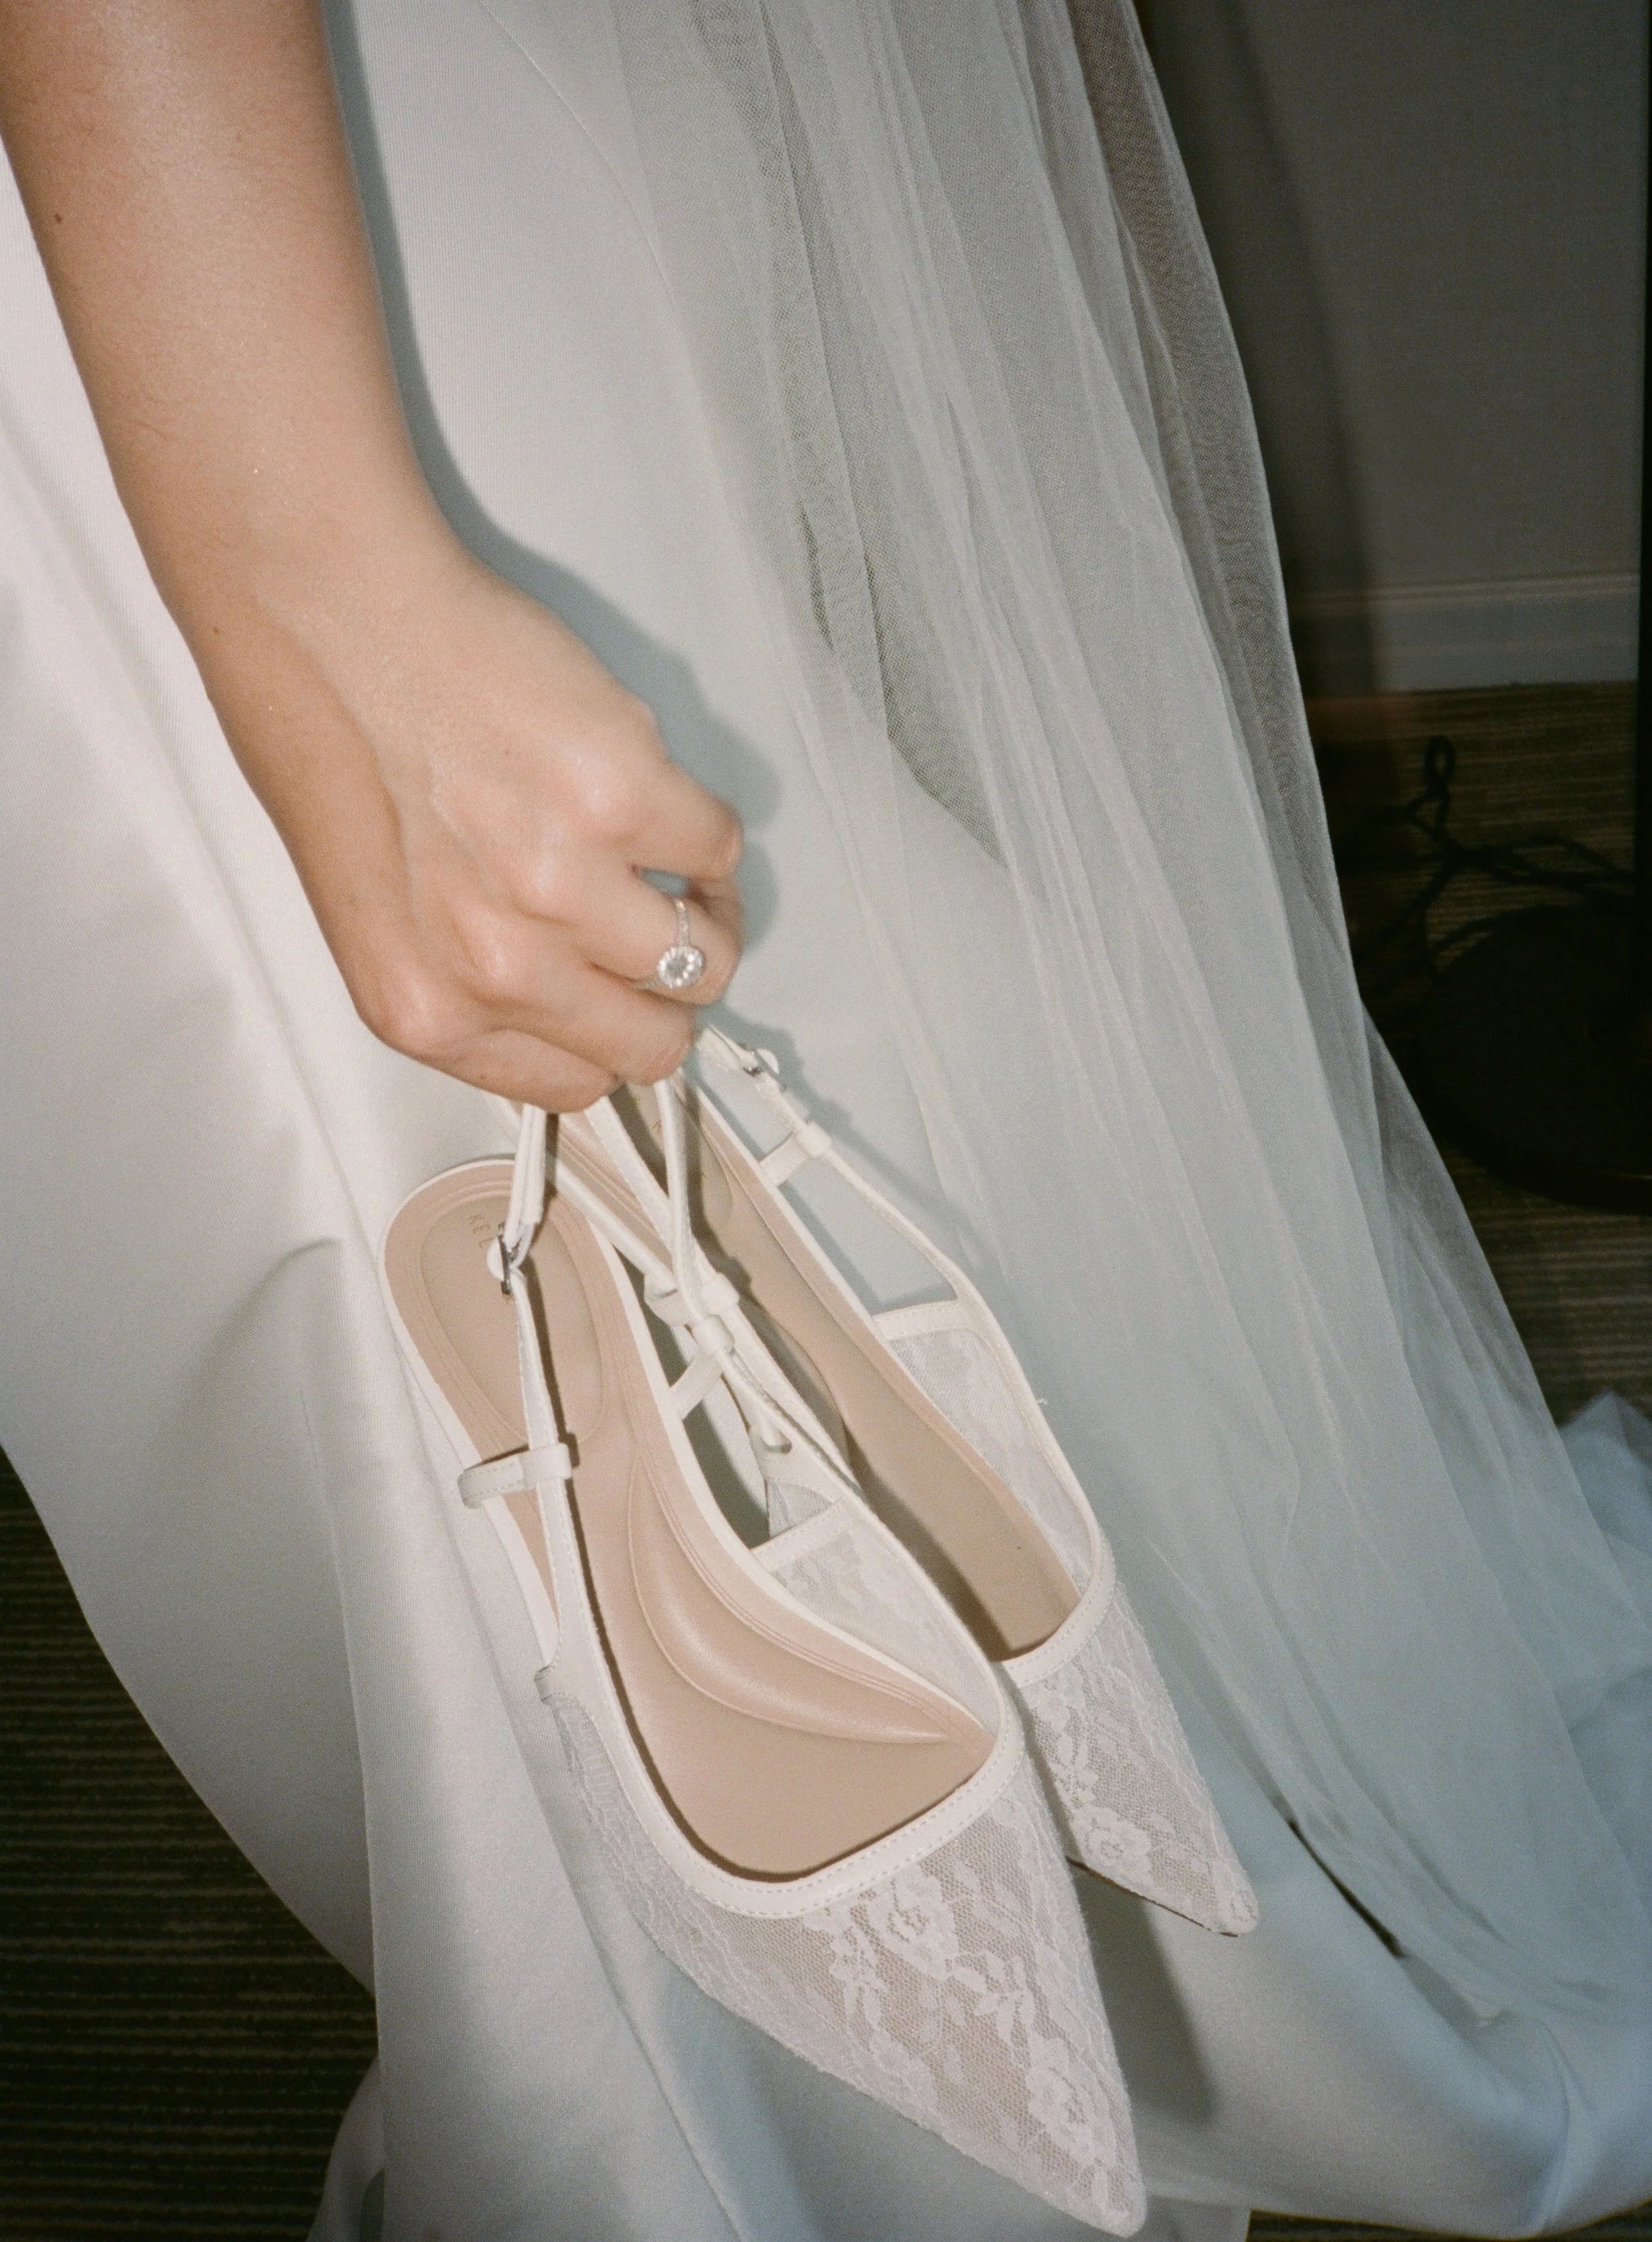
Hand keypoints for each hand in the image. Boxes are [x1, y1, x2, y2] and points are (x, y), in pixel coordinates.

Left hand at [199, 535, 742, 1110]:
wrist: (327, 618)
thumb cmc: (334, 742)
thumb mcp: (377, 916)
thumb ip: (469, 982)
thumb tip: (575, 1000)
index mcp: (428, 1012)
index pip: (577, 1086)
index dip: (608, 1036)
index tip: (617, 999)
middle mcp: (496, 970)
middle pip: (655, 1045)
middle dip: (666, 996)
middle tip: (655, 934)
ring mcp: (565, 888)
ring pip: (702, 959)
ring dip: (704, 915)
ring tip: (668, 866)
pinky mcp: (624, 801)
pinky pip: (716, 850)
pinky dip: (701, 831)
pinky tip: (654, 800)